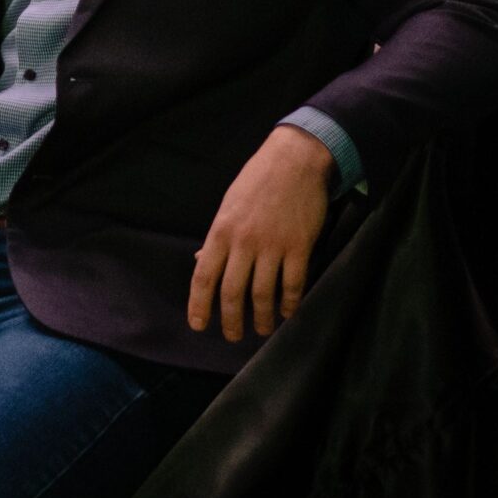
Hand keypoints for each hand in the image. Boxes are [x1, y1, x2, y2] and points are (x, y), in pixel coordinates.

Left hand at [187, 124, 334, 342]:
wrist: (294, 160)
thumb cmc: (257, 182)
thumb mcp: (228, 206)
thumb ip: (217, 238)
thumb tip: (201, 262)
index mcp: (221, 231)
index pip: (204, 275)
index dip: (199, 304)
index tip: (198, 325)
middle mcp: (244, 242)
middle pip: (233, 291)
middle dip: (231, 320)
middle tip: (233, 337)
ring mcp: (273, 245)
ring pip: (263, 293)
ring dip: (261, 317)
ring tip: (261, 330)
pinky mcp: (299, 246)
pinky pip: (293, 283)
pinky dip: (289, 303)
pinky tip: (287, 313)